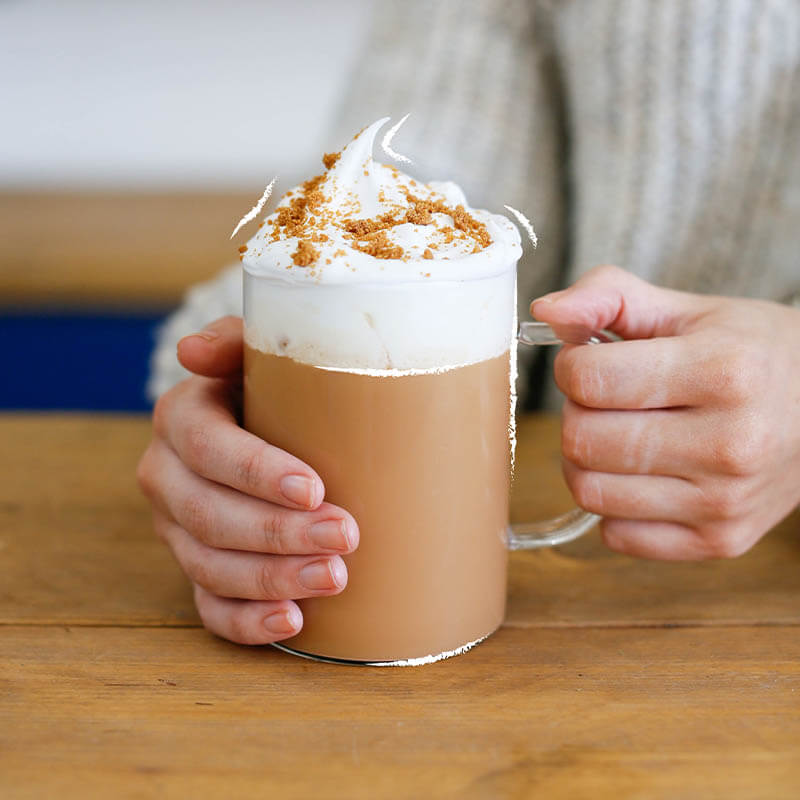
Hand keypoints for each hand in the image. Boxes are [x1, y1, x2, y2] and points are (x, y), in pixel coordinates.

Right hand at [137, 316, 358, 642]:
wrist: (268, 420)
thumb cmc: (275, 383)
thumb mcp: (261, 351)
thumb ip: (236, 340)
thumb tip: (192, 350)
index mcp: (182, 417)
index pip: (208, 448)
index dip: (256, 472)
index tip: (314, 488)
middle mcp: (168, 475)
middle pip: (209, 515)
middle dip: (278, 533)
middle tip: (344, 537)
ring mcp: (177, 529)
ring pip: (209, 566)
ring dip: (271, 578)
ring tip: (334, 578)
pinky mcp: (197, 566)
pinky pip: (208, 605)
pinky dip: (246, 621)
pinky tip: (292, 621)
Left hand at [531, 265, 799, 559]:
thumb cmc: (750, 353)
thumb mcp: (687, 309)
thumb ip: (609, 296)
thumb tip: (546, 312)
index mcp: (723, 371)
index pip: (589, 379)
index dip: (572, 366)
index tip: (592, 361)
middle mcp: (730, 444)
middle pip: (581, 440)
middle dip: (577, 412)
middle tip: (607, 400)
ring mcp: (725, 502)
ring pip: (589, 492)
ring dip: (587, 460)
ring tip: (621, 434)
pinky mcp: (719, 541)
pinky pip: (616, 535)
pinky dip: (613, 504)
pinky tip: (641, 474)